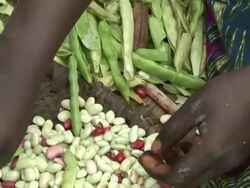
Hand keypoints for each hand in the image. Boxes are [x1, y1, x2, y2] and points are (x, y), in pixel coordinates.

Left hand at [139, 67, 249, 187]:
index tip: (144, 156)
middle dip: (165, 171)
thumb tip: (155, 148)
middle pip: (187, 182)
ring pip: (198, 177)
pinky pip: (208, 168)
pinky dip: (191, 162)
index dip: (156, 170)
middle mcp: (222, 164)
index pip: (177, 176)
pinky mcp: (235, 156)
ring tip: (168, 147)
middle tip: (153, 154)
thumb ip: (173, 129)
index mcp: (211, 151)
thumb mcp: (195, 106)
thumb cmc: (228, 92)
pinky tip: (187, 145)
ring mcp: (231, 162)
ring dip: (178, 167)